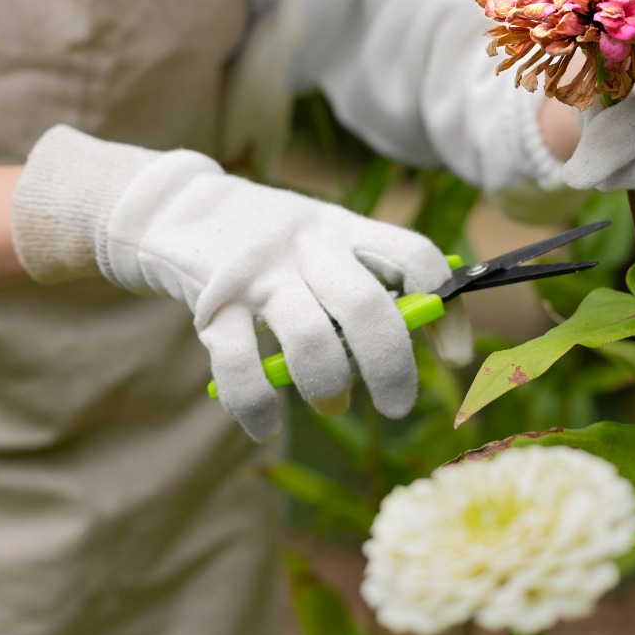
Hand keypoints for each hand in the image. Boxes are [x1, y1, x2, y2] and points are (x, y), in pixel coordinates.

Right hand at [100, 152, 464, 440]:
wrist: (180, 208)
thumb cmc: (273, 242)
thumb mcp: (323, 238)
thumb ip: (366, 277)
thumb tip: (426, 338)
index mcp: (344, 228)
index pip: (413, 257)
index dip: (445, 311)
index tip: (454, 357)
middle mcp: (307, 246)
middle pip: (365, 306)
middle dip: (391, 367)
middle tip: (396, 406)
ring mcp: (258, 274)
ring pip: (308, 338)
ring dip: (329, 386)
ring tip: (332, 405)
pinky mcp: (212, 304)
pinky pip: (239, 365)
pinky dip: (257, 405)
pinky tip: (266, 427)